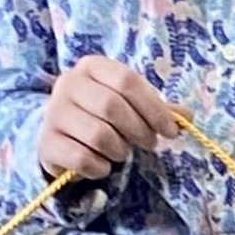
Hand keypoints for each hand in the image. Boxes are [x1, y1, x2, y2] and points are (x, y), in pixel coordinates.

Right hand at [40, 56, 177, 178]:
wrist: (61, 134)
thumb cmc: (103, 115)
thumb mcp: (130, 105)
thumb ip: (159, 109)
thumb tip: (187, 117)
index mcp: (92, 66)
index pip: (127, 81)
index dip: (154, 108)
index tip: (171, 131)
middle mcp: (68, 83)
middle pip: (112, 106)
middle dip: (139, 130)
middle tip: (149, 144)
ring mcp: (54, 112)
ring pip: (99, 135)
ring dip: (120, 150)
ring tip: (121, 151)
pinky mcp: (47, 142)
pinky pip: (83, 159)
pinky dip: (101, 168)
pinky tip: (102, 165)